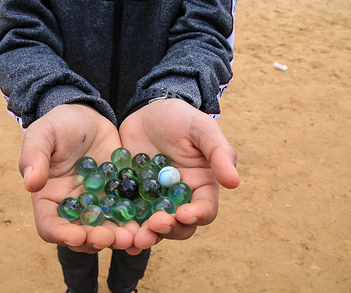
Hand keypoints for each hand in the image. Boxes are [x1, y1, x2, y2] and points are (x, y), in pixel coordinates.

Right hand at [19, 104, 140, 253]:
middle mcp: (74, 208)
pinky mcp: (119, 196)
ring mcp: (98, 204)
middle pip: (82, 235)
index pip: (50, 225)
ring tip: (133, 236)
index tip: (76, 235)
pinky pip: (128, 213)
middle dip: (96, 240)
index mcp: (49, 199)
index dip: (62, 234)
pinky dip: (138, 222)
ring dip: (120, 237)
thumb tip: (30, 184)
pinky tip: (149, 224)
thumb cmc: (60, 125)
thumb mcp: (44, 134)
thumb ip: (34, 157)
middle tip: (111, 238)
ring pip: (108, 229)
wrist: (89, 117)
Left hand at [119, 99, 239, 248]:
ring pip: (153, 227)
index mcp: (201, 186)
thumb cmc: (180, 118)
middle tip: (155, 225)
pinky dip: (124, 228)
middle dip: (168, 229)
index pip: (205, 209)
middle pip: (179, 225)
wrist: (147, 112)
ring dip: (146, 236)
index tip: (185, 214)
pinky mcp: (131, 198)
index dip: (197, 214)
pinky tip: (116, 234)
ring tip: (136, 238)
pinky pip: (129, 217)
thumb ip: (219, 152)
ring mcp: (154, 201)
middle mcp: (178, 199)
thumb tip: (234, 182)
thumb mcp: (201, 129)